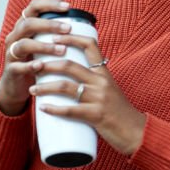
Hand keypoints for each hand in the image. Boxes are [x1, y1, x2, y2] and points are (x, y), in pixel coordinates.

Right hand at [0, 0, 72, 115]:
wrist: (18, 85)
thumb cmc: (34, 56)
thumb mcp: (42, 36)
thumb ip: (50, 17)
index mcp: (24, 26)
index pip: (32, 7)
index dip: (49, 4)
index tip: (68, 6)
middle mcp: (15, 36)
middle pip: (28, 24)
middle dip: (49, 25)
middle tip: (68, 28)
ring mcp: (11, 53)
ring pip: (23, 45)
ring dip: (43, 46)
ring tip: (62, 50)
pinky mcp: (11, 70)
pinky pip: (18, 66)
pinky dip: (30, 66)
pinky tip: (42, 66)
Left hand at [29, 33, 146, 155]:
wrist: (136, 132)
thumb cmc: (121, 112)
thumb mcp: (110, 90)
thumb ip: (94, 82)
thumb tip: (73, 77)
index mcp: (105, 74)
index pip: (89, 46)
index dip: (70, 38)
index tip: (54, 37)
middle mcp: (102, 82)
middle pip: (69, 65)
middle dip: (47, 64)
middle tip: (33, 65)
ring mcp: (99, 98)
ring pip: (65, 87)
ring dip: (44, 87)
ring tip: (32, 88)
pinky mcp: (96, 115)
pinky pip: (70, 110)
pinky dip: (54, 108)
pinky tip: (43, 108)